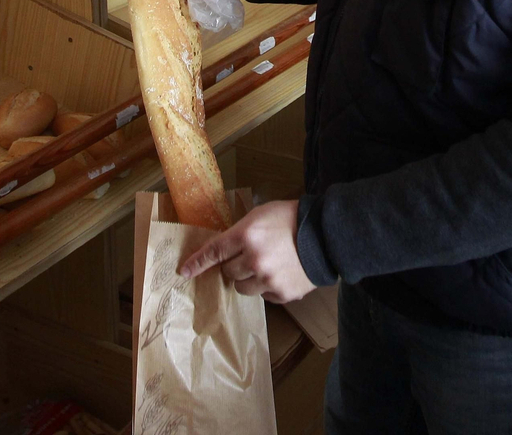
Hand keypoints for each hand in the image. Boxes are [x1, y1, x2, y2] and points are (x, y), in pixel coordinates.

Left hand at [179, 200, 315, 302]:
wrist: (327, 235)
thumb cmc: (291, 219)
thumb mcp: (261, 215)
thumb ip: (239, 232)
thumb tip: (221, 250)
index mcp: (246, 235)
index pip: (214, 252)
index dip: (197, 262)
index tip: (184, 272)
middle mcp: (254, 260)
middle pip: (228, 272)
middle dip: (235, 264)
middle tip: (251, 255)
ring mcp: (268, 280)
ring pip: (242, 288)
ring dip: (249, 278)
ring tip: (267, 265)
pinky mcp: (282, 294)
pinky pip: (263, 295)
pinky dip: (267, 286)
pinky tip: (281, 273)